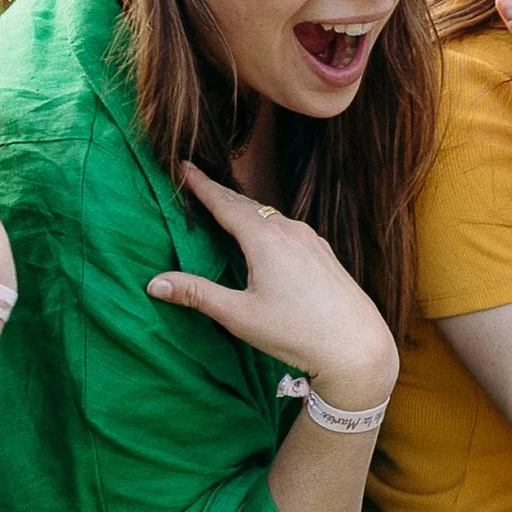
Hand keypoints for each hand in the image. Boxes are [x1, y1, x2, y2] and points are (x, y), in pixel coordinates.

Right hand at [148, 161, 398, 412]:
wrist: (357, 347)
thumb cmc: (296, 333)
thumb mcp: (239, 316)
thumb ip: (197, 294)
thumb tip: (153, 283)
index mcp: (266, 239)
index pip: (225, 203)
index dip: (201, 184)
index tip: (183, 165)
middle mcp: (291, 231)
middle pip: (247, 205)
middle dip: (220, 193)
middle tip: (196, 181)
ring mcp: (312, 240)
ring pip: (270, 216)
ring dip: (245, 209)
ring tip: (224, 206)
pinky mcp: (324, 253)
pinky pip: (288, 229)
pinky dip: (267, 224)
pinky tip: (264, 236)